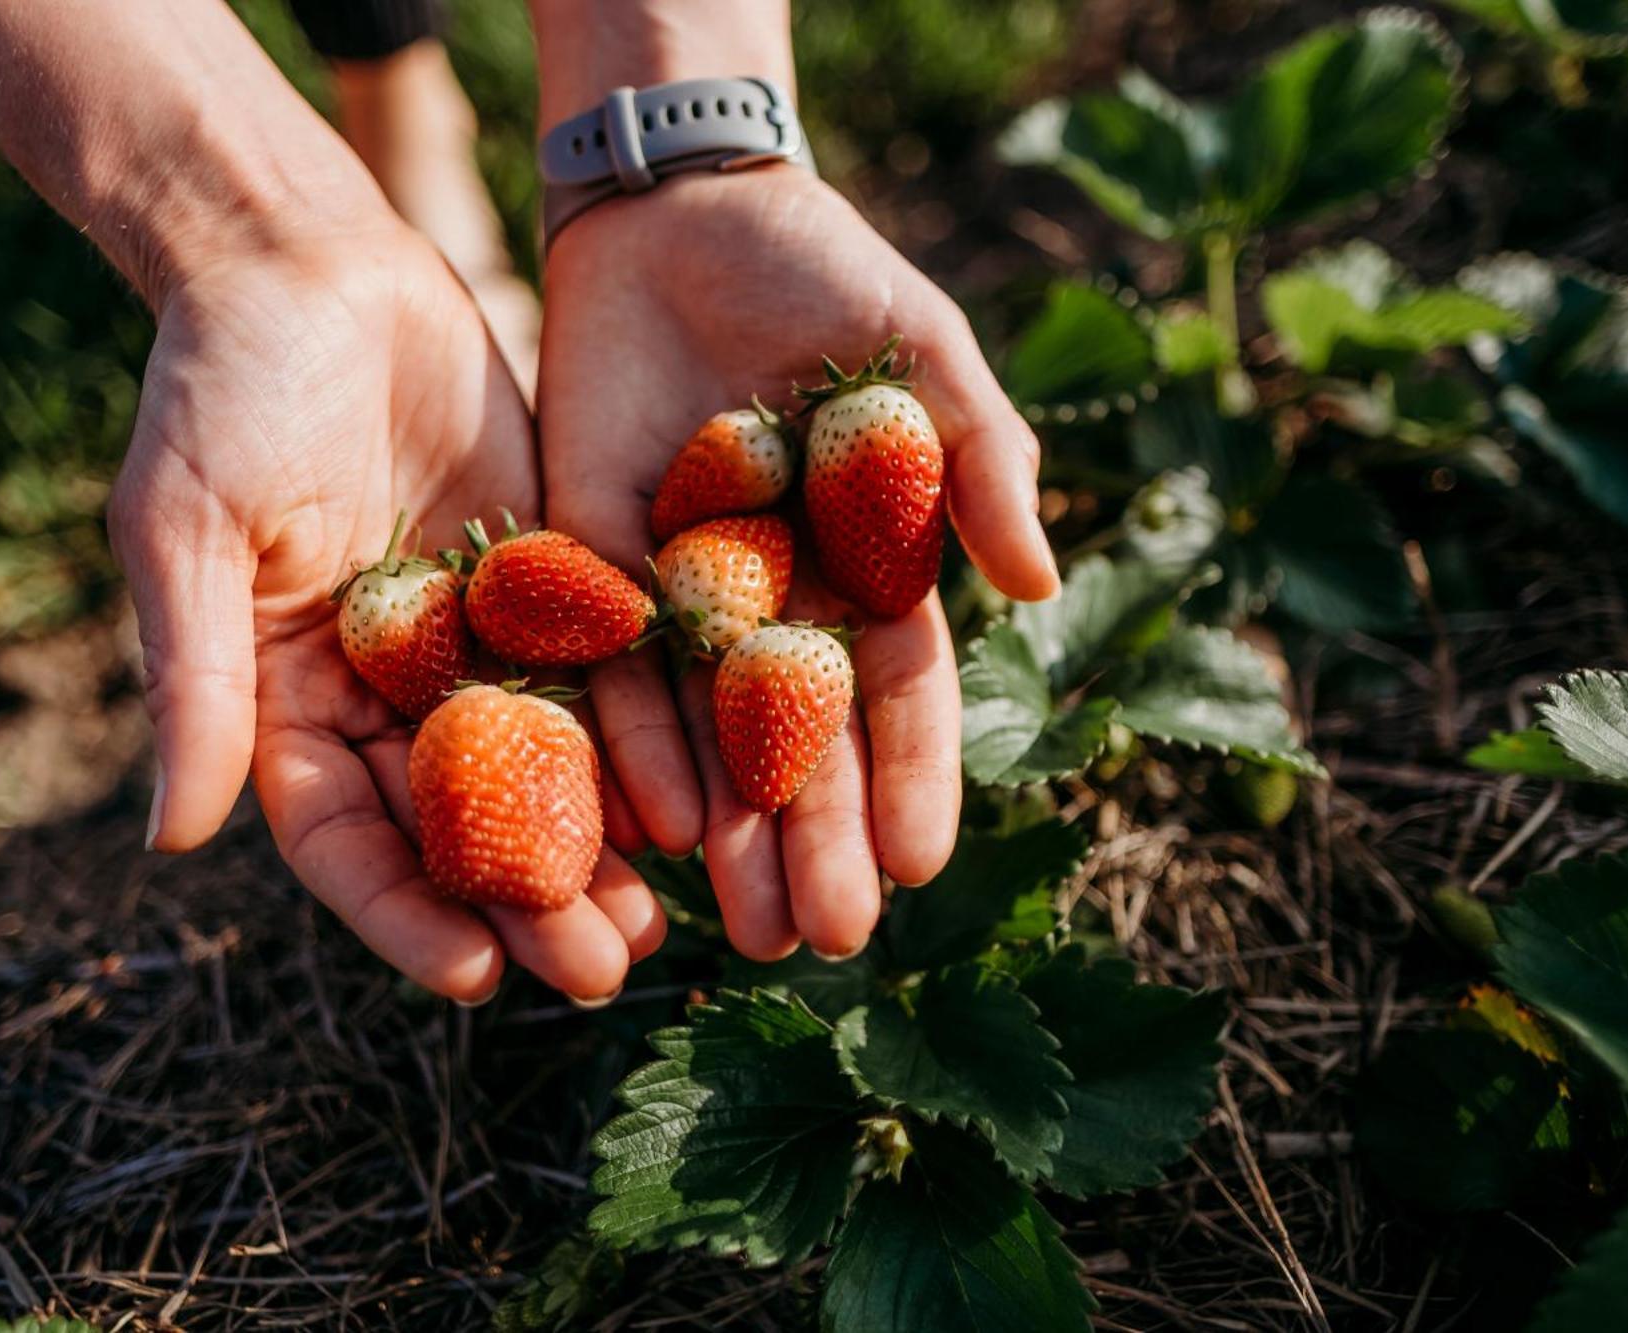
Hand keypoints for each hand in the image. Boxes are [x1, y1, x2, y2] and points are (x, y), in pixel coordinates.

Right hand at [111, 227, 663, 1002]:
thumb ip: (192, 674)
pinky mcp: (543, 578)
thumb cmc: (220, 386)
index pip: (345, 839)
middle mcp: (380, 689)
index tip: (475, 976)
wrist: (310, 261)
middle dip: (526, 901)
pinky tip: (697, 792)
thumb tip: (172, 836)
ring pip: (542, 767)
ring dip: (597, 845)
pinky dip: (640, 734)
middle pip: (458, 824)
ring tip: (661, 918)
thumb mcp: (187, 525)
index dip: (405, 913)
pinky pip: (597, 670)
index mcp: (286, 697)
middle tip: (601, 969)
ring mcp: (468, 638)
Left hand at [538, 168, 1058, 961]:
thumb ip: (980, 461)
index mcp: (863, 567)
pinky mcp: (585, 559)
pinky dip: (630, 738)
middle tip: (821, 941)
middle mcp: (774, 601)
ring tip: (742, 927)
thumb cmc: (829, 274)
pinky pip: (607, 665)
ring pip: (706, 732)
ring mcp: (679, 590)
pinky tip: (650, 822)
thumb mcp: (926, 353)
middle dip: (816, 839)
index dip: (912, 780)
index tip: (920, 867)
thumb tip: (1041, 586)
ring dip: (728, 829)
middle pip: (800, 741)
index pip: (896, 696)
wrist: (682, 208)